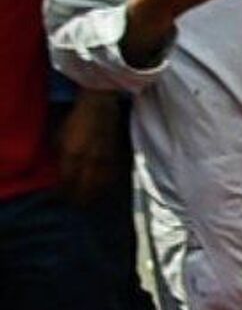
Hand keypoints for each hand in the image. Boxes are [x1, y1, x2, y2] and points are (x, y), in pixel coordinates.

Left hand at [55, 91, 124, 206]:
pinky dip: (105, 185)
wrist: (101, 104)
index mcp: (73, 154)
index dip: (64, 192)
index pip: (68, 181)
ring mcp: (104, 160)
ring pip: (100, 184)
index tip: (61, 198)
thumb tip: (59, 168)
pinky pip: (110, 176)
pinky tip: (102, 188)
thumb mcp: (59, 134)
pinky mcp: (115, 156)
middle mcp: (90, 160)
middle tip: (76, 205)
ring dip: (94, 194)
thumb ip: (59, 153)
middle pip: (85, 188)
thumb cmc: (76, 117)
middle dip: (80, 198)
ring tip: (89, 201)